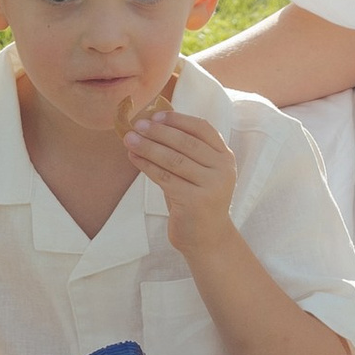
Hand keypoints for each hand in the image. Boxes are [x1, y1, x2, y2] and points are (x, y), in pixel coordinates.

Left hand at [124, 105, 238, 255]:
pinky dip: (146, 165)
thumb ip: (184, 150)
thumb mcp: (197, 172)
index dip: (178, 119)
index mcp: (225, 157)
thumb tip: (152, 123)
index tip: (155, 115)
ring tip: (129, 139)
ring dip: (148, 147)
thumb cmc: (196, 199)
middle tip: (137, 124)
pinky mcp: (195, 201)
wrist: (207, 238)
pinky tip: (133, 157)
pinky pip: (165, 177)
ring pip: (174, 159)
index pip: (203, 129)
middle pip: (186, 142)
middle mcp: (223, 169)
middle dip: (158, 132)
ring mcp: (211, 185)